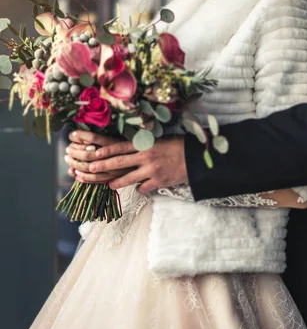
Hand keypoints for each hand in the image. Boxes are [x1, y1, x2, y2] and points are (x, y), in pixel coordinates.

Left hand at [73, 135, 187, 192]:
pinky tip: (138, 188)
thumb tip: (129, 148)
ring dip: (116, 182)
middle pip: (119, 162)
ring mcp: (151, 170)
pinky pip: (143, 187)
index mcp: (145, 144)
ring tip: (109, 185)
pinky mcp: (158, 181)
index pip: (120, 147)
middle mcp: (146, 157)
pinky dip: (139, 188)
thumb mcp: (159, 140)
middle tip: (90, 169)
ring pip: (128, 179)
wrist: (195, 158)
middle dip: (103, 166)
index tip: (94, 153)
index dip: (106, 151)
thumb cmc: (177, 146)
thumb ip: (144, 145)